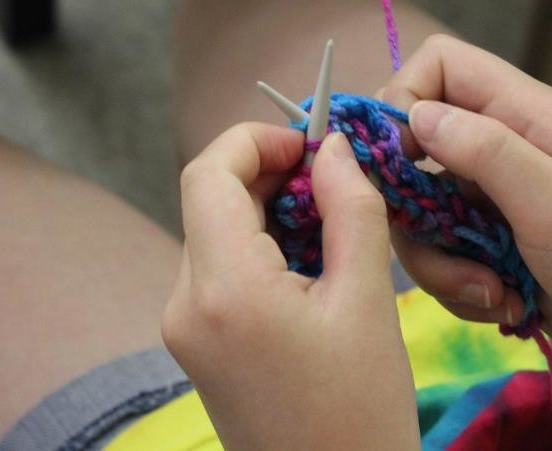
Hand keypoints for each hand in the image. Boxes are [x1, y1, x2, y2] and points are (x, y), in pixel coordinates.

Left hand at [163, 123, 419, 449]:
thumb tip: (333, 148)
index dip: (256, 141)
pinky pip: (219, 269)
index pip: (208, 173)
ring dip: (267, 212)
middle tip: (333, 181)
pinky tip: (309, 266)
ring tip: (331, 227)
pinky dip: (259, 247)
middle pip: (210, 200)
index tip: (312, 143)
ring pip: (215, 232)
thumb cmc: (360, 411)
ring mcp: (184, 327)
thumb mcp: (367, 301)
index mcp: (223, 288)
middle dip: (269, 175)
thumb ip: (350, 209)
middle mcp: (185, 303)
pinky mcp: (196, 344)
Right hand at [381, 34, 551, 414]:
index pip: (438, 65)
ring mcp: (490, 200)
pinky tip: (504, 304)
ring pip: (419, 213)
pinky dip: (459, 287)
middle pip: (411, 149)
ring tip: (491, 292)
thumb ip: (483, 150)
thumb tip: (414, 114)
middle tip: (442, 245)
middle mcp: (498, 149)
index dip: (404, 100)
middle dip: (413, 207)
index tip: (399, 160)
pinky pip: (440, 256)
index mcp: (521, 115)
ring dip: (441, 263)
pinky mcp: (486, 247)